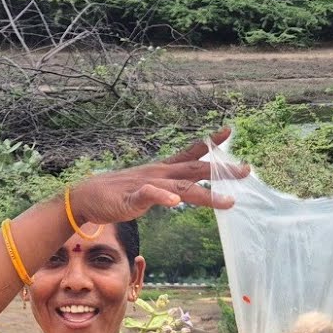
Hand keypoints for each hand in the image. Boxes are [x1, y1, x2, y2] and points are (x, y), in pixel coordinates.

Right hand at [69, 127, 245, 224]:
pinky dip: (162, 198)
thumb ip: (171, 186)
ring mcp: (147, 185)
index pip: (192, 153)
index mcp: (164, 169)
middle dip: (222, 171)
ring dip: (205, 194)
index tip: (230, 130)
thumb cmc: (120, 192)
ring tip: (227, 200)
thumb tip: (188, 192)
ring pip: (180, 187)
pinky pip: (149, 196)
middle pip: (196, 170)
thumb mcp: (151, 185)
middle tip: (246, 170)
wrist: (85, 197)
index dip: (211, 143)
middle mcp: (160, 174)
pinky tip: (175, 202)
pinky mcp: (132, 198)